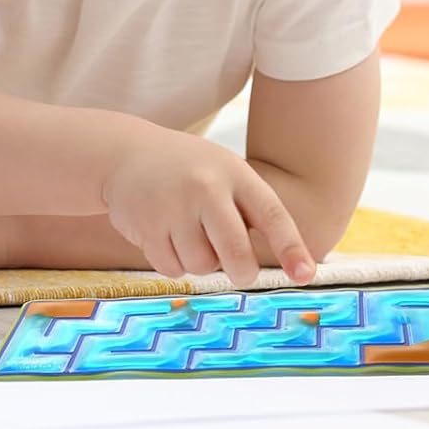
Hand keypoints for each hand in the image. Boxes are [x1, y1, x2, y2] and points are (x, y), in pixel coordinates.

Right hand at [101, 130, 314, 286]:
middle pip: (236, 254)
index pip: (272, 215)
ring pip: (202, 266)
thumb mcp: (224, 172)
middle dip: (243, 272)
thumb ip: (250, 209)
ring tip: (190, 236)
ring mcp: (173, 207)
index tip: (305, 276)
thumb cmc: (188, 171)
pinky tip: (166, 238)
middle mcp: (205, 188)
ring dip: (200, 262)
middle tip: (241, 272)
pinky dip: (174, 264)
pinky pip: (172, 269)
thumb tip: (283, 263)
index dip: (291, 249)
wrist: (124, 153)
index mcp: (234, 174)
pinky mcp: (145, 226)